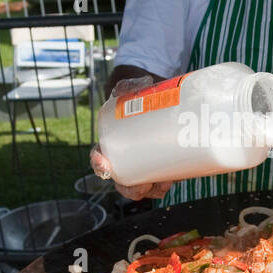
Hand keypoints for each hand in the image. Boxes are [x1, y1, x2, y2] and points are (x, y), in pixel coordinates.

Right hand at [92, 74, 172, 199]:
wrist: (158, 97)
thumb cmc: (137, 96)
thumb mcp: (130, 87)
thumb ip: (130, 84)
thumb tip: (143, 82)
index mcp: (111, 143)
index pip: (99, 159)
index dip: (99, 165)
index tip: (104, 165)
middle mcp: (126, 158)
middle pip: (122, 182)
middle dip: (131, 189)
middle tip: (143, 185)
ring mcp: (145, 164)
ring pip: (143, 186)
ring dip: (152, 190)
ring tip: (163, 184)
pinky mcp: (163, 165)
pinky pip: (161, 182)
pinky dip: (166, 184)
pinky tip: (173, 179)